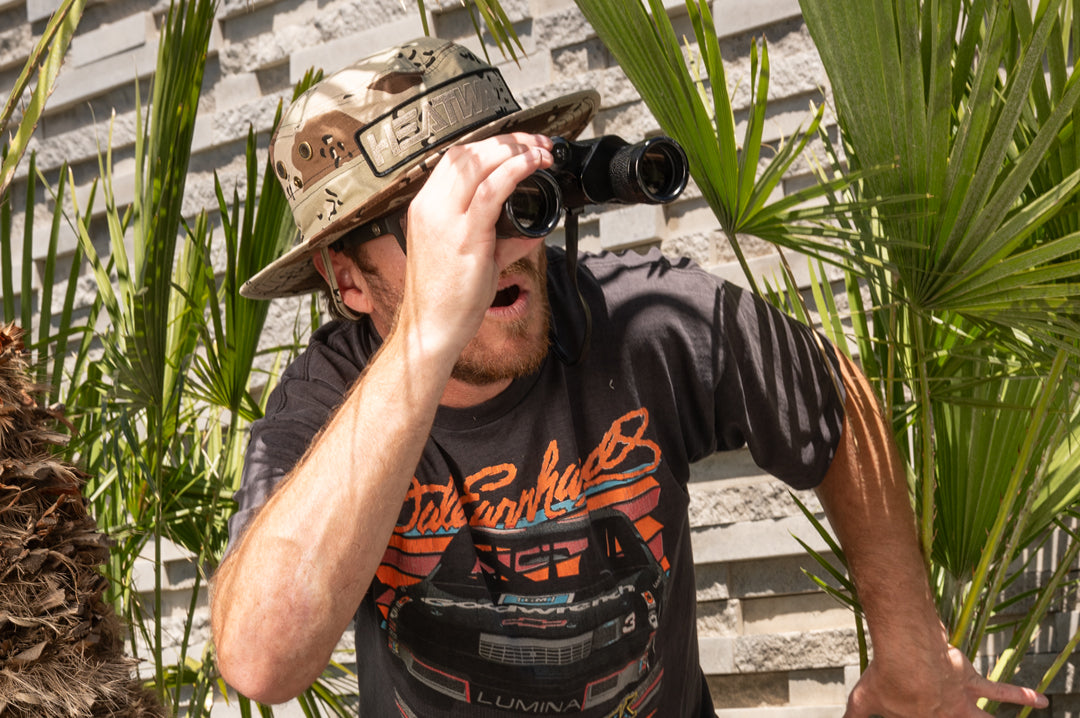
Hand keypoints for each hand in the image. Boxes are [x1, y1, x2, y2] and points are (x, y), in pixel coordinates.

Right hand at [400, 133, 552, 353]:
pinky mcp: (463, 236)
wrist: (431, 329)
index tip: (520, 145)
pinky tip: (532, 165)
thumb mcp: (477, 260)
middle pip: (468, 153)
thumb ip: (504, 240)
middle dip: (508, 141)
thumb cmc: (447, 299)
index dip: (492, 145)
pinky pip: (491, 189)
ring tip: (541, 152)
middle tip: (538, 144)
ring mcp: (444, 219)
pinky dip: (514, 170)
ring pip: (478, 163)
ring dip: (515, 150)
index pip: (457, 159)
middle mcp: (431, 207)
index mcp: (427, 208)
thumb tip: (533, 230)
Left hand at [845, 644, 1047, 716]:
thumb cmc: (885, 678)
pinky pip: (1000, 690)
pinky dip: (1022, 695)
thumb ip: (852, 715)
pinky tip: (1043, 701)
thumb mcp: (862, 699)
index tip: (927, 717)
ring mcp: (961, 702)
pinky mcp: (971, 682)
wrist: (908, 658)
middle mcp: (945, 717)